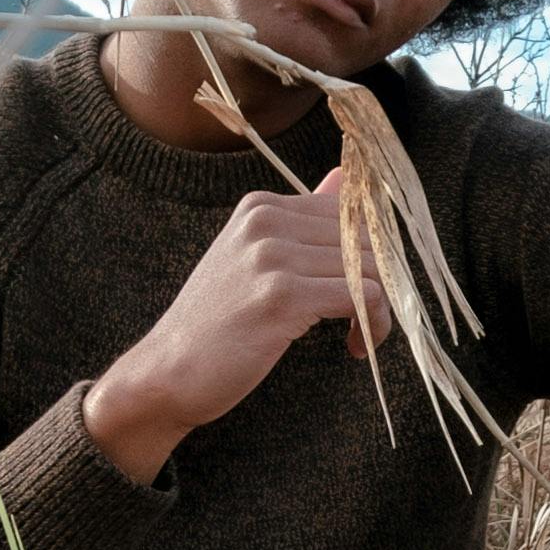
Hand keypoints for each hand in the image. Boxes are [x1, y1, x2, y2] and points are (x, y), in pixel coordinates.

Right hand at [83, 172, 390, 482]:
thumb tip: (348, 177)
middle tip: (367, 321)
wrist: (168, 372)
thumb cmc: (217, 325)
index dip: (371, 257)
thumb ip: (303, 219)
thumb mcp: (253, 260)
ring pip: (371, 267)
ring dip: (379, 310)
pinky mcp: (282, 296)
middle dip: (381, 284)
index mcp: (261, 207)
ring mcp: (272, 256)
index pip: (351, 214)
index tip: (362, 294)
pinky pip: (364, 297)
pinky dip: (373, 325)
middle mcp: (266, 221)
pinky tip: (355, 346)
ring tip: (360, 336)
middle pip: (366, 239)